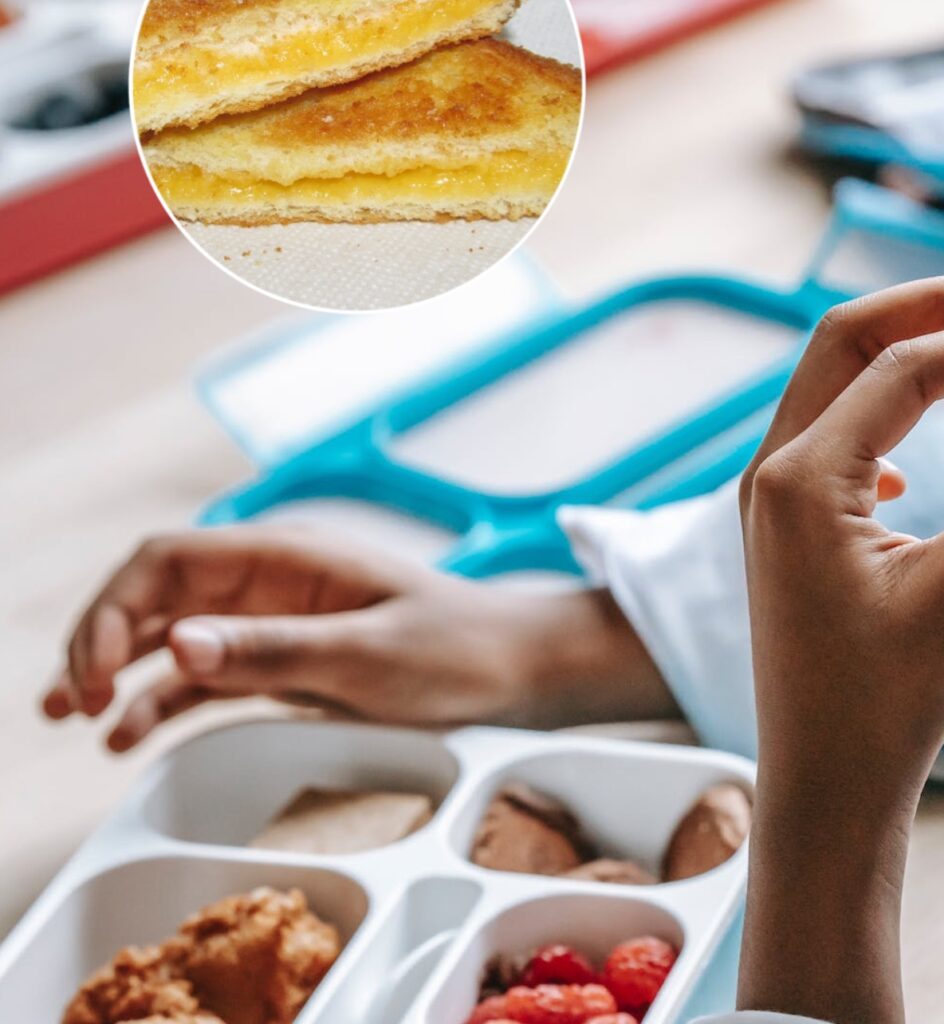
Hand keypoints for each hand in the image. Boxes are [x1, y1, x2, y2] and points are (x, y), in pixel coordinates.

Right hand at [43, 525, 674, 750]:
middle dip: (101, 640)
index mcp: (288, 556)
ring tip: (74, 718)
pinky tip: (128, 735)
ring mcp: (276, 621)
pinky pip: (208, 676)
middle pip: (156, 594)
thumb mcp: (367, 655)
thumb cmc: (460, 652)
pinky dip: (162, 700)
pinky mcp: (288, 662)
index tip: (96, 672)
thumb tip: (179, 643)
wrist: (524, 671)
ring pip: (171, 635)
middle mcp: (272, 581)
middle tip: (71, 702)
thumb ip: (273, 649)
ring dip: (117, 671)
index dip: (114, 608)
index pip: (167, 559)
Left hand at [736, 278, 943, 1021]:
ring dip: (913, 349)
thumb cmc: (884, 708)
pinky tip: (922, 458)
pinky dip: (886, 404)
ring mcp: (771, 497)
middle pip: (848, 336)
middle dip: (938, 308)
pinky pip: (832, 427)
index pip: (904, 364)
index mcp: (801, 480)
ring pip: (837, 376)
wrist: (822, 793)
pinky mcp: (787, 525)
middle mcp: (771, 472)